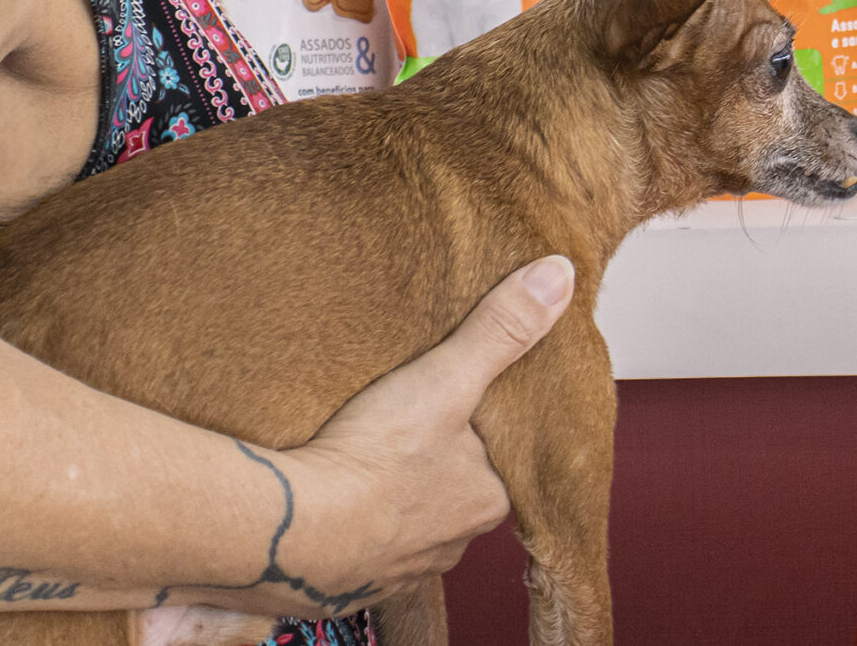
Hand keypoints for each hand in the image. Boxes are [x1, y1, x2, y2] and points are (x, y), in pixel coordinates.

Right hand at [250, 257, 576, 611]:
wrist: (296, 531)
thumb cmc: (377, 457)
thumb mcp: (445, 379)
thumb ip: (498, 331)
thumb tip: (559, 276)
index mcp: (489, 500)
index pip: (495, 454)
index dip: (473, 424)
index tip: (446, 398)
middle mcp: (456, 542)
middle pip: (452, 486)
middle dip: (430, 458)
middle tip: (397, 420)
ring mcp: (404, 566)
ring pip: (409, 517)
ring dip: (391, 492)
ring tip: (361, 449)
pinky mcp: (356, 579)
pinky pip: (365, 544)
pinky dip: (354, 520)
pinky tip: (334, 491)